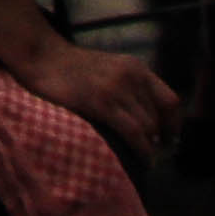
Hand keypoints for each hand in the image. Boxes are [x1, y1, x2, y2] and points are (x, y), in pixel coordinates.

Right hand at [17, 30, 181, 157]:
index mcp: (136, 68)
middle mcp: (132, 76)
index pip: (170, 101)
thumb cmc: (70, 67)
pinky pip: (133, 132)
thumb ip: (129, 87)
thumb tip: (148, 122)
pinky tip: (142, 160)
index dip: (173, 125)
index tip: (167, 140)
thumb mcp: (109, 69)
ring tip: (143, 158)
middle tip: (150, 153)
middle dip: (158, 139)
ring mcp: (117, 88)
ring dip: (149, 147)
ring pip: (148, 127)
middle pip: (158, 118)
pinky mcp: (102, 102)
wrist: (41, 56)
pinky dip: (142, 150)